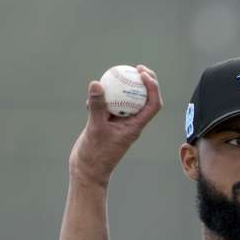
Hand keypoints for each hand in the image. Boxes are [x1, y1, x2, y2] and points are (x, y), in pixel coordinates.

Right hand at [68, 64, 162, 184]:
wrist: (87, 172)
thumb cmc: (95, 155)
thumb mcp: (95, 128)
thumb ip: (97, 106)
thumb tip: (97, 83)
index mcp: (135, 127)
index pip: (153, 105)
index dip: (153, 87)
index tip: (143, 74)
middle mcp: (131, 124)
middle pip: (145, 100)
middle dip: (145, 82)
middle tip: (136, 67)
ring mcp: (120, 124)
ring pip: (127, 102)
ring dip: (124, 88)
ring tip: (116, 74)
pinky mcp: (108, 124)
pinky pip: (110, 107)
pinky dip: (105, 99)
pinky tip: (93, 95)